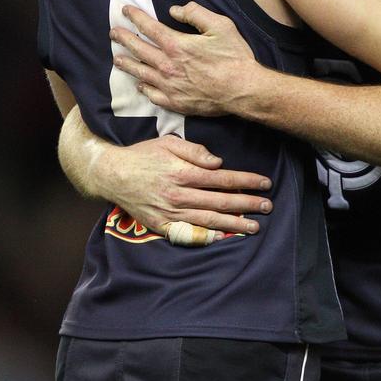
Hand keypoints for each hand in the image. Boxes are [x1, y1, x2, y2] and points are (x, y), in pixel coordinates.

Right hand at [98, 133, 272, 240]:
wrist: (111, 174)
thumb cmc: (143, 155)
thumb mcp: (168, 143)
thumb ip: (195, 152)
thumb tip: (219, 163)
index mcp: (184, 173)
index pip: (223, 178)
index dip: (247, 181)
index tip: (265, 183)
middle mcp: (180, 195)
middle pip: (221, 201)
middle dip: (247, 204)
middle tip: (268, 206)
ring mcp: (171, 213)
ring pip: (209, 220)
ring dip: (234, 223)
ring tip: (254, 226)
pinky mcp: (161, 225)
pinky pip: (188, 234)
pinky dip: (208, 237)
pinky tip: (224, 237)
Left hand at [110, 2, 257, 115]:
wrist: (242, 90)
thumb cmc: (234, 57)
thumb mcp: (220, 26)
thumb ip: (195, 14)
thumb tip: (175, 10)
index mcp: (176, 45)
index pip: (148, 27)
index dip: (135, 17)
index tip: (126, 11)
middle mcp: (167, 65)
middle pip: (138, 49)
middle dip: (123, 39)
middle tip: (113, 33)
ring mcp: (169, 86)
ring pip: (140, 73)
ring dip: (127, 64)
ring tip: (117, 59)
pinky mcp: (175, 102)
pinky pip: (152, 95)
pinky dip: (143, 88)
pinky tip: (140, 85)